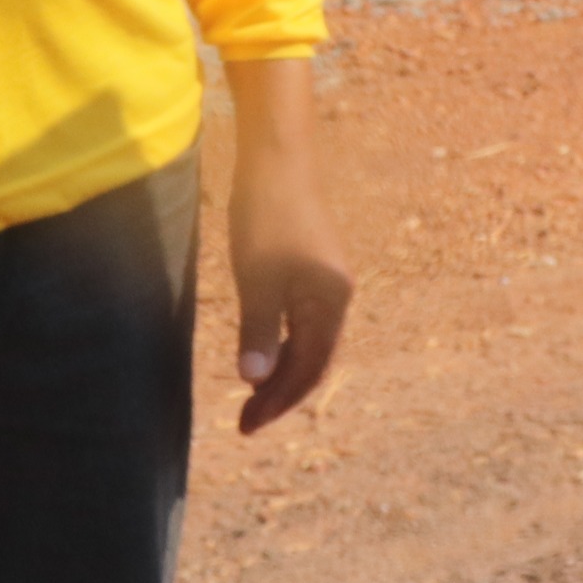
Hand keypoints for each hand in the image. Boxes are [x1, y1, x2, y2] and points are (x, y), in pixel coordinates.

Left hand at [222, 61, 351, 433]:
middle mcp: (337, 296)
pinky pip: (300, 321)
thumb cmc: (266, 216)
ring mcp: (326, 281)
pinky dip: (281, 344)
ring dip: (280, 372)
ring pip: (306, 342)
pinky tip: (259, 352)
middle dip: (281, 394)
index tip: (248, 425)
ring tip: (250, 397)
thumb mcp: (257, 279)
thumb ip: (258, 332)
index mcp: (330, 302)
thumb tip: (254, 381)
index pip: (309, 369)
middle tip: (245, 421)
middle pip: (313, 361)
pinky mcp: (312, 268)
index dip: (280, 402)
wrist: (277, 157)